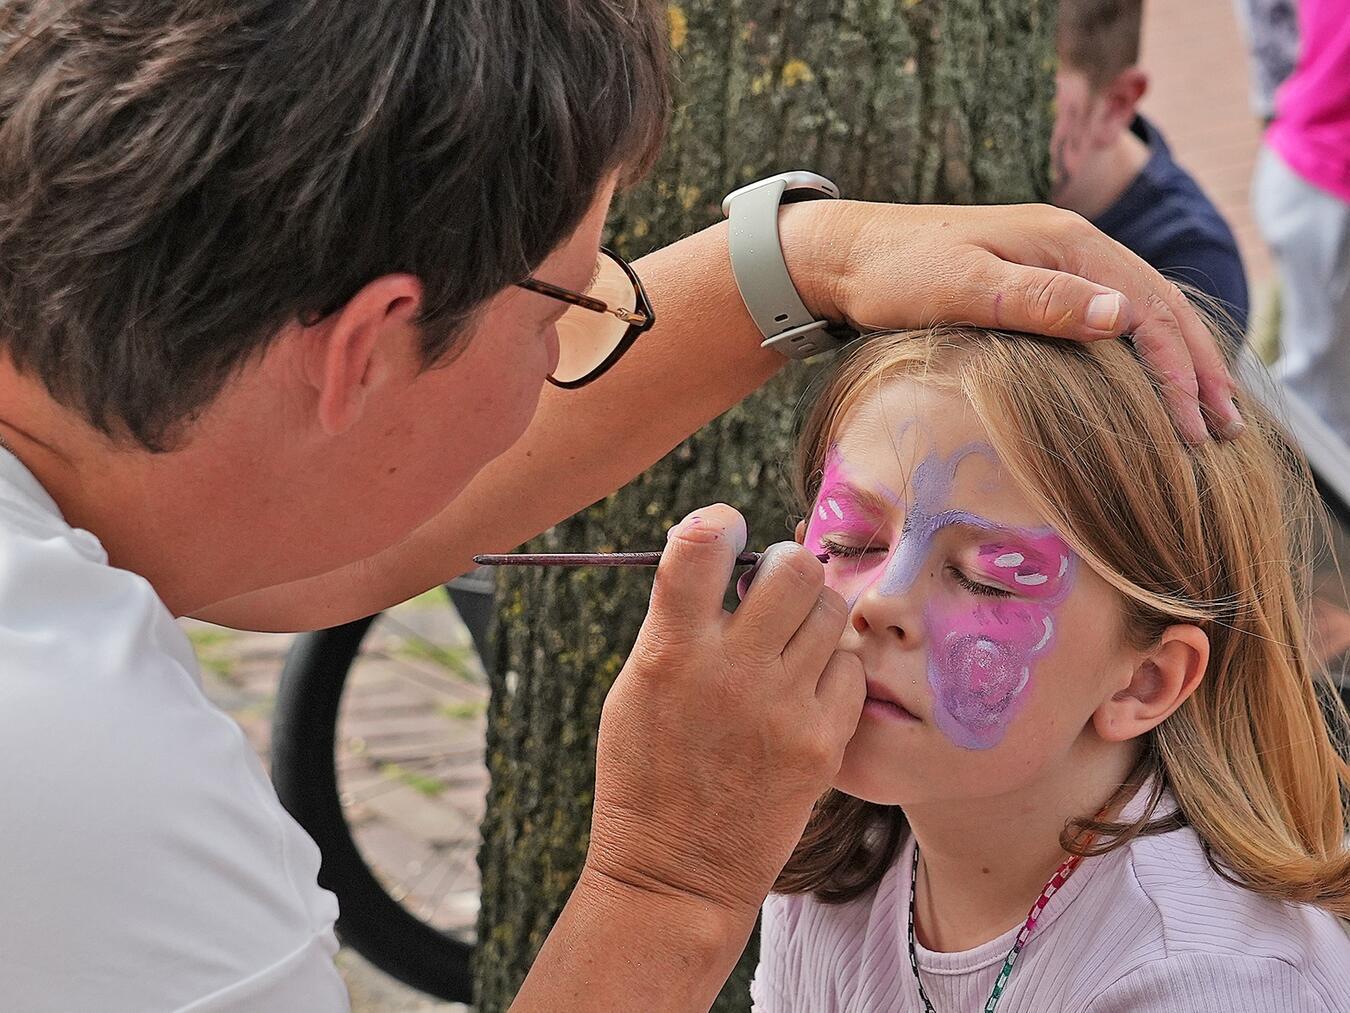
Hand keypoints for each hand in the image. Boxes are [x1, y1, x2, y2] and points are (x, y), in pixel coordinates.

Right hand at [584, 504, 863, 920]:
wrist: (676, 873)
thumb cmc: (644, 773)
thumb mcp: (634, 688)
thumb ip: (676, 622)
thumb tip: (721, 554)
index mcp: (671, 652)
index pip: (704, 542)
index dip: (720, 523)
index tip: (725, 534)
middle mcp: (732, 673)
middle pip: (794, 566)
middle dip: (784, 564)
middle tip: (770, 586)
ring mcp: (784, 708)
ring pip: (831, 610)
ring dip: (810, 613)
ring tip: (787, 641)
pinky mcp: (823, 743)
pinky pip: (850, 667)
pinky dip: (830, 667)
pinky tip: (803, 688)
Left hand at [783, 200, 1241, 443]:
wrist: (844, 256)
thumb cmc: (894, 273)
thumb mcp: (963, 287)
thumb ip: (1039, 301)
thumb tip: (1122, 319)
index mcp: (1065, 243)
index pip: (1146, 309)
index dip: (1178, 369)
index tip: (1197, 425)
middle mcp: (1070, 247)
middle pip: (1156, 307)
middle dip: (1196, 369)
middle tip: (1226, 429)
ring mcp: (1054, 262)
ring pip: (1138, 311)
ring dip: (1177, 360)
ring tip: (1207, 411)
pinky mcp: (1034, 282)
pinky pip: (1106, 316)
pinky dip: (1140, 350)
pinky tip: (1148, 381)